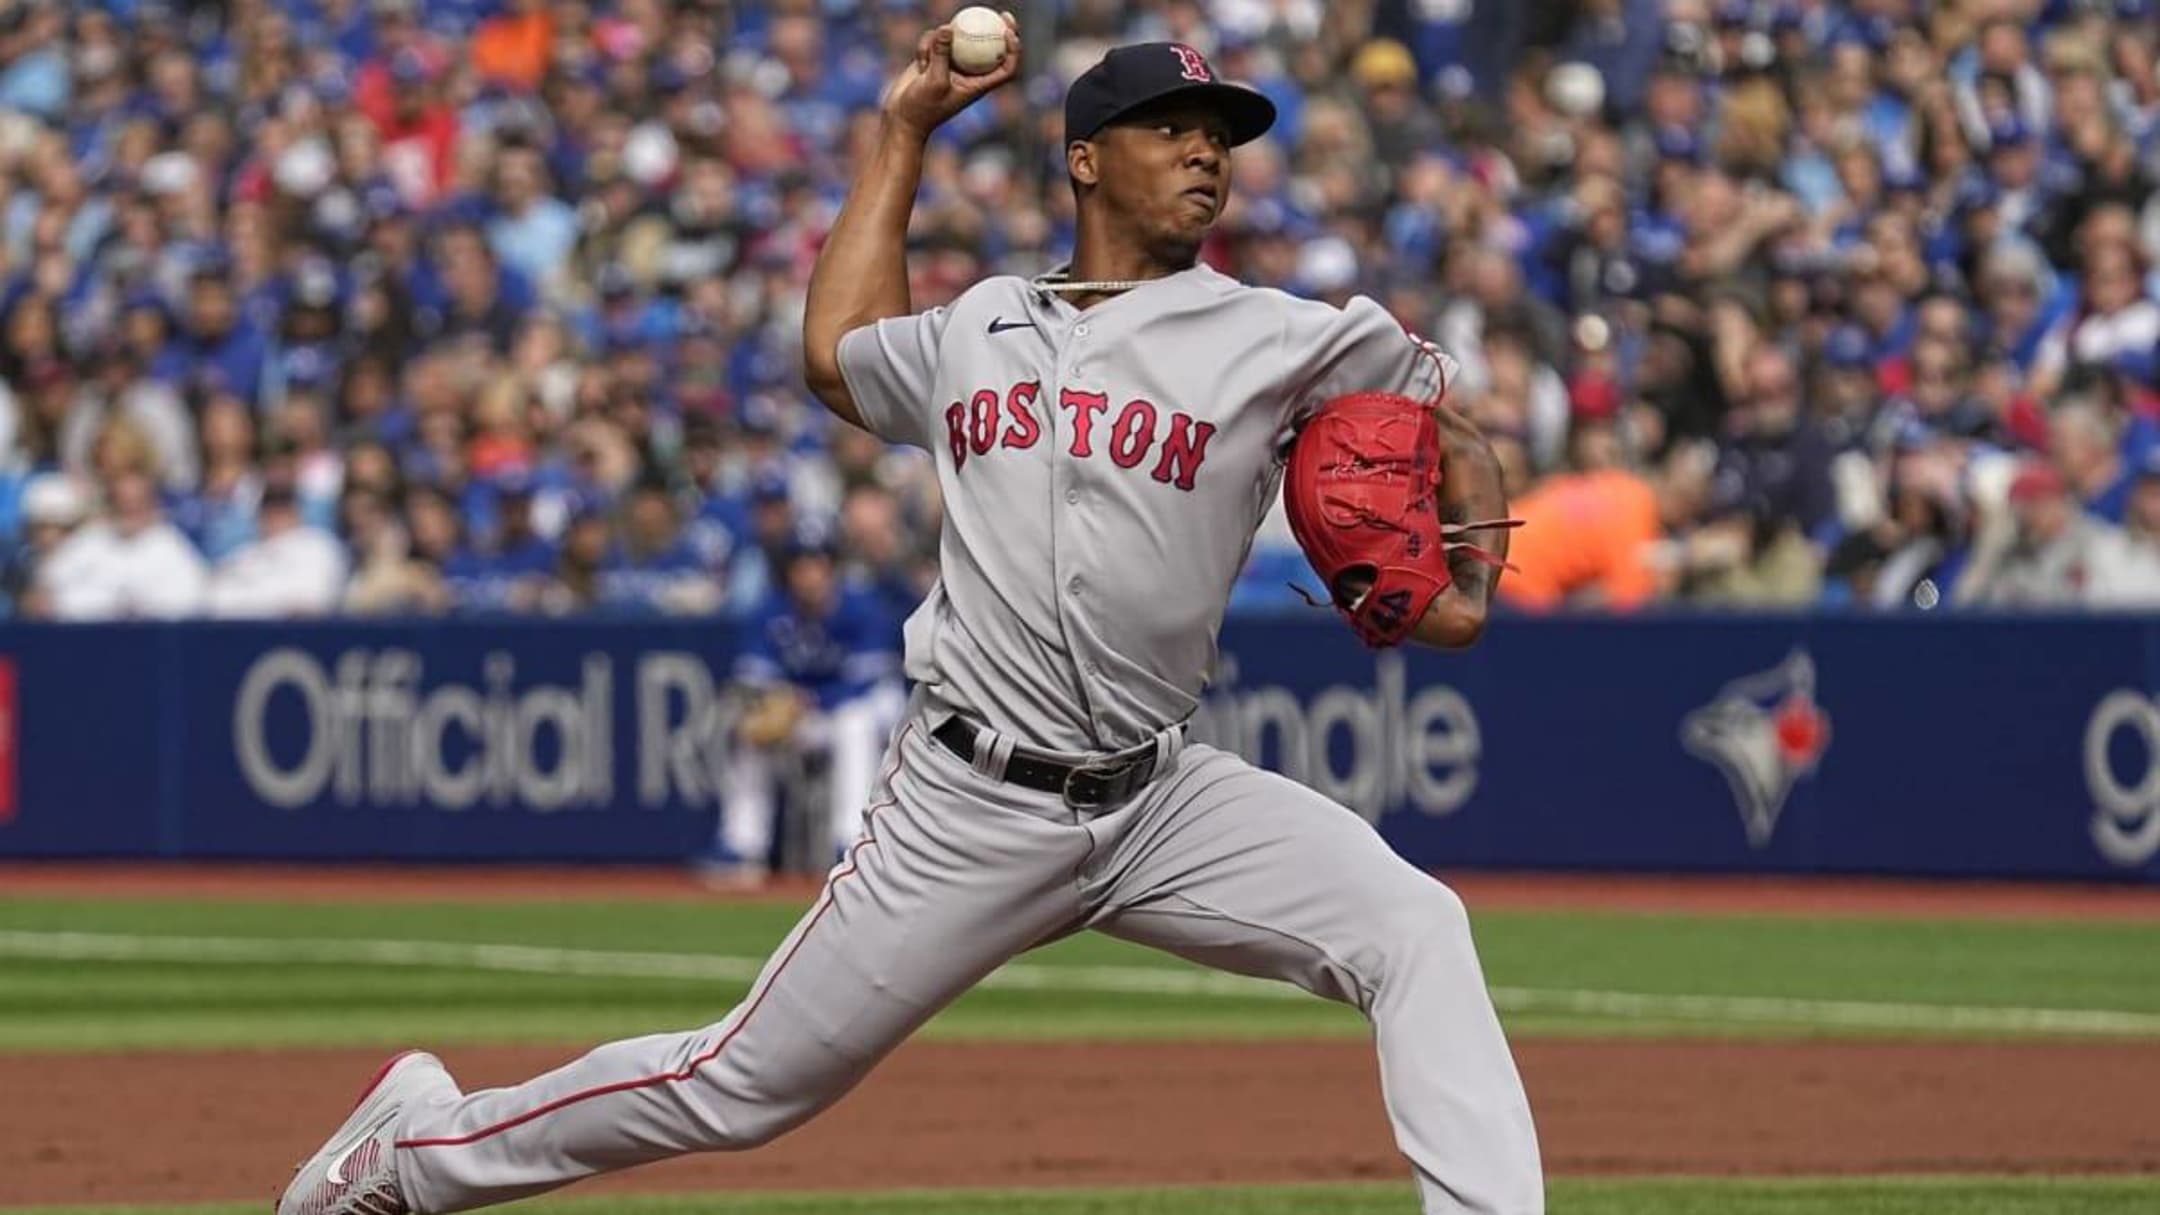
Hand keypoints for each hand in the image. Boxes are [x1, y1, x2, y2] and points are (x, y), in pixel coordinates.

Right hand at [881, 12, 1021, 138]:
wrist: (902, 116)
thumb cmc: (922, 108)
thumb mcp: (934, 81)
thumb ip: (941, 54)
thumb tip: (948, 27)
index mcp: (978, 84)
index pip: (1006, 68)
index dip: (1014, 50)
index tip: (1009, 33)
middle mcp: (969, 72)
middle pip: (990, 47)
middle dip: (999, 29)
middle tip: (1001, 13)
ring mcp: (952, 63)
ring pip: (956, 37)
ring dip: (940, 42)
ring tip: (927, 60)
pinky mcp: (935, 57)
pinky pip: (935, 39)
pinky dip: (926, 46)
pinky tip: (919, 62)